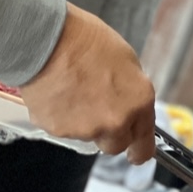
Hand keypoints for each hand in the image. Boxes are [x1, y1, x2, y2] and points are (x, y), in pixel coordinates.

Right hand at [21, 4, 156, 160]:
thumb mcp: (125, 59)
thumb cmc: (85, 40)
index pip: (144, 145)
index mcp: (138, 102)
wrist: (48, 39)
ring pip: (88, 136)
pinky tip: (58, 93)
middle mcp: (116, 121)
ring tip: (73, 92)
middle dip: (108, 133)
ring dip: (83, 122)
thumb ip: (130, 91)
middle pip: (115, 145)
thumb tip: (128, 102)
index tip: (135, 152)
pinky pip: (63, 129)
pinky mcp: (59, 130)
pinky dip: (61, 117)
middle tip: (96, 109)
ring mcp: (86, 129)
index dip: (139, 150)